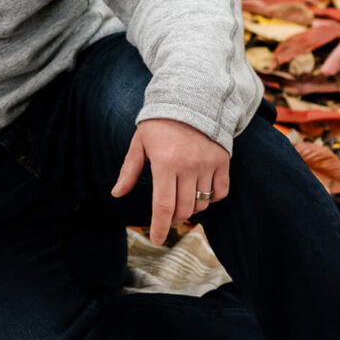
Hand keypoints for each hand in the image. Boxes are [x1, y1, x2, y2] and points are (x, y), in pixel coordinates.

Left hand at [111, 118, 231, 244]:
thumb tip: (116, 193)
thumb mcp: (140, 143)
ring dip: (190, 209)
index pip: (163, 205)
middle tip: (167, 215)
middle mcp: (188, 166)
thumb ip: (129, 170)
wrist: (191, 99)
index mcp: (165, 163)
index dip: (160, 226)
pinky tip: (200, 193)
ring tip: (181, 201)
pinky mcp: (222, 161)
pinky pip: (220, 192)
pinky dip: (211, 199)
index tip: (157, 240)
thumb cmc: (159, 124)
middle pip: (183, 209)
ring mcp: (208, 164)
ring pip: (201, 203)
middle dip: (173, 218)